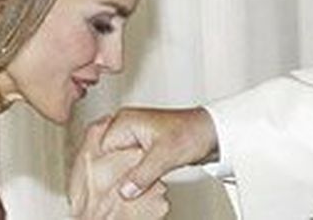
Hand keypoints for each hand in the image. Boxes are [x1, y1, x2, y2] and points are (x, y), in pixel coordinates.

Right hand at [100, 107, 217, 200]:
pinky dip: (132, 178)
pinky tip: (136, 188)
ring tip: (129, 190)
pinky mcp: (142, 150)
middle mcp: (126, 128)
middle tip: (118, 190)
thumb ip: (142, 173)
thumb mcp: (165, 155)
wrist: (212, 133)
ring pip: (117, 165)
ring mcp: (133, 139)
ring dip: (123, 178)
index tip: (107, 186)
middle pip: (105, 158)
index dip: (103, 170)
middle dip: (112, 175)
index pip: (99, 150)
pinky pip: (129, 167)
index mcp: (125, 121)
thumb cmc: (192, 132)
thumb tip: (125, 191)